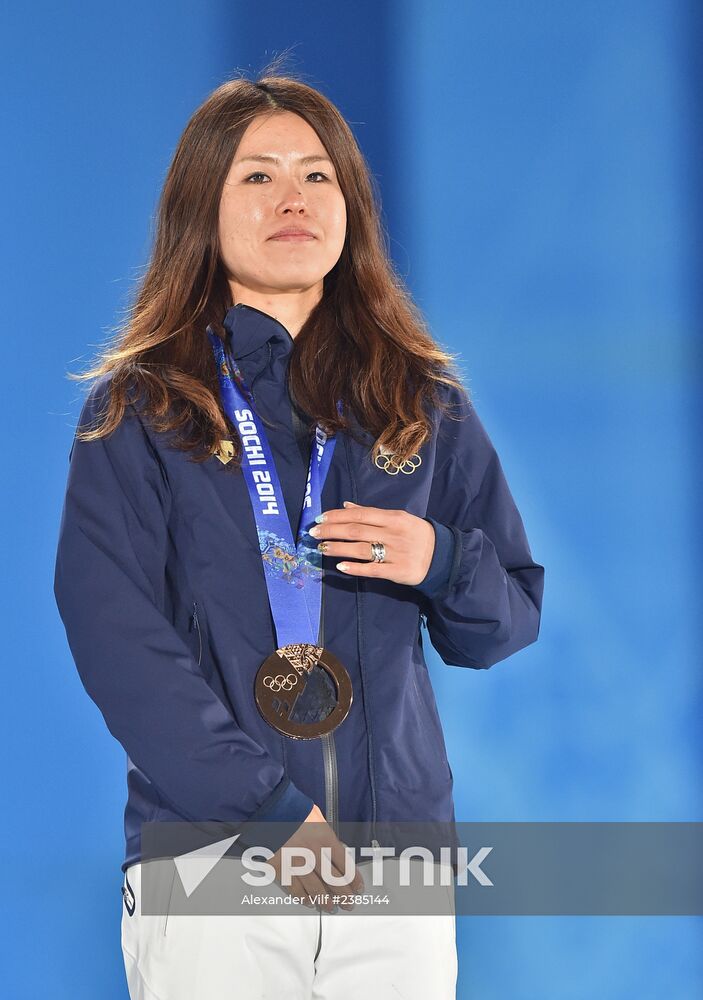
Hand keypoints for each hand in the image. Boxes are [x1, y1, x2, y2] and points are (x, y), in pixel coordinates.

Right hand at [268, 803, 364, 911]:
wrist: (269, 810)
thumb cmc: (293, 810)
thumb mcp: (317, 818)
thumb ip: (327, 836)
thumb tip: (336, 850)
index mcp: (325, 839)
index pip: (345, 865)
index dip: (354, 880)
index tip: (357, 888)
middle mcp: (314, 854)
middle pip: (334, 881)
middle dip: (344, 895)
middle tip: (349, 903)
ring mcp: (298, 864)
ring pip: (316, 889)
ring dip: (325, 901)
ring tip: (331, 907)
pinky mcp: (282, 869)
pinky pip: (295, 889)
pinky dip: (303, 898)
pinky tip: (309, 902)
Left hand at [308, 502, 435, 585]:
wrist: (441, 555)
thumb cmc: (415, 534)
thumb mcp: (397, 518)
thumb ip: (371, 513)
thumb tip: (345, 506)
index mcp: (393, 518)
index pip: (360, 515)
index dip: (337, 516)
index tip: (320, 518)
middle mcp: (393, 534)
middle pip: (356, 531)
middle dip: (332, 531)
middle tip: (313, 533)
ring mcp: (395, 553)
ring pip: (360, 549)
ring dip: (338, 548)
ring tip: (321, 548)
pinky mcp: (397, 571)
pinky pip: (372, 570)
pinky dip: (355, 568)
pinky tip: (340, 566)